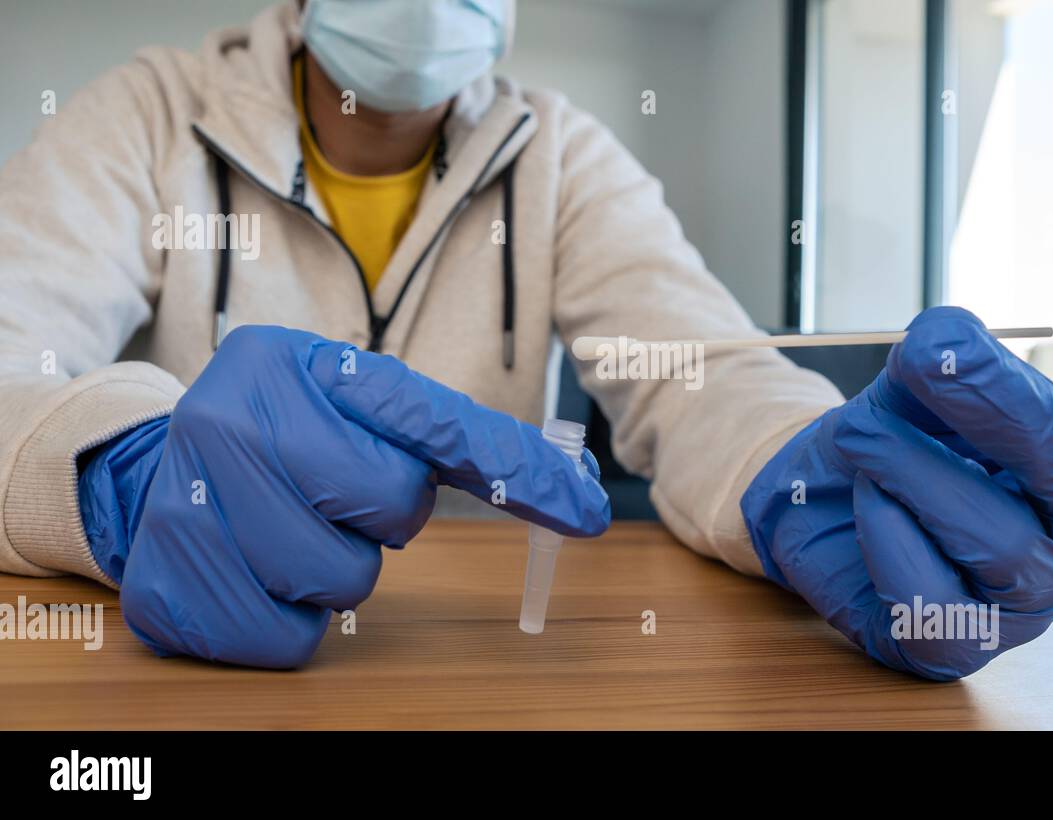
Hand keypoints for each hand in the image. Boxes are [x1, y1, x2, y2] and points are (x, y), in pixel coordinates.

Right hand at [80, 325, 608, 667]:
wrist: (160, 470)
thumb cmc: (291, 436)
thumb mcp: (360, 407)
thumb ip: (461, 439)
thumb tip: (581, 498)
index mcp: (292, 361)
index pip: (430, 421)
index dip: (513, 469)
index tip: (586, 512)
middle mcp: (227, 418)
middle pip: (389, 506)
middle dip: (384, 515)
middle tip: (338, 495)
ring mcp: (184, 501)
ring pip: (342, 583)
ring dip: (338, 570)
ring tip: (296, 530)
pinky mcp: (164, 585)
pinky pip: (287, 638)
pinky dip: (292, 621)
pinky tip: (260, 575)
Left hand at [741, 307, 1052, 680]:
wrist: (819, 502)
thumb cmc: (899, 437)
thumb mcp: (926, 382)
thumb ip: (948, 361)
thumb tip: (947, 344)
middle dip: (1001, 408)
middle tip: (926, 356)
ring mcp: (1034, 608)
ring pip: (1003, 544)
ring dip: (914, 469)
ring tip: (860, 430)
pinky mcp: (960, 647)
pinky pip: (934, 602)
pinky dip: (887, 537)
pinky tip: (868, 500)